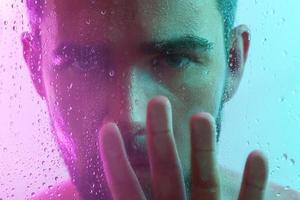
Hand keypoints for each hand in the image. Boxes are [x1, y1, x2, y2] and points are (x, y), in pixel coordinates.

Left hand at [98, 96, 267, 199]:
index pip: (126, 188)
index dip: (116, 159)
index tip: (108, 127)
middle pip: (166, 170)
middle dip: (161, 136)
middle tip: (158, 102)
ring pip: (206, 178)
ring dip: (205, 149)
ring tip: (202, 117)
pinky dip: (255, 183)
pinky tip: (257, 156)